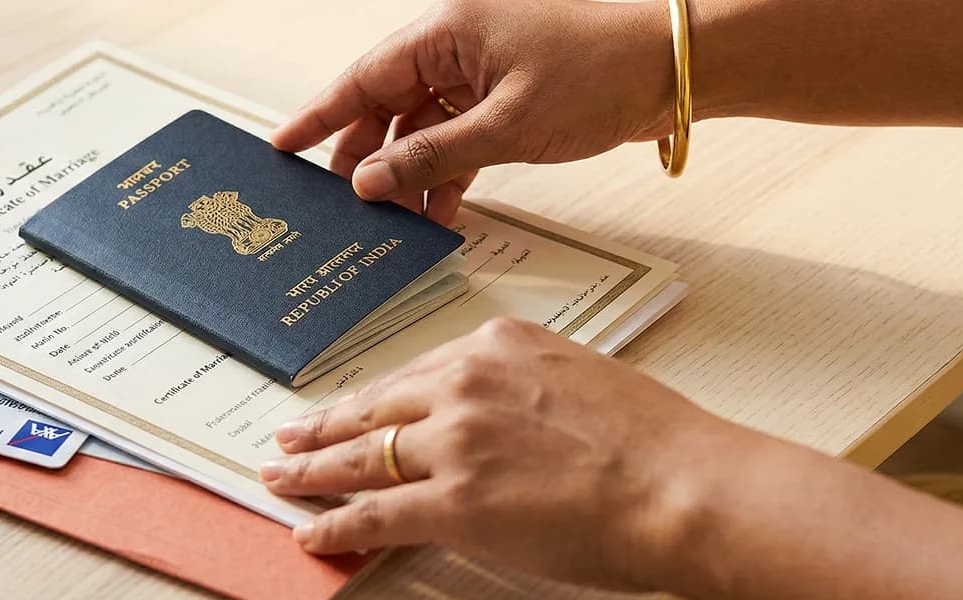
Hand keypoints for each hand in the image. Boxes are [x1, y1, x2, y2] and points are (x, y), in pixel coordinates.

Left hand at [260, 317, 736, 590]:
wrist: (684, 485)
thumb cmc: (655, 441)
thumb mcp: (579, 378)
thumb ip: (523, 389)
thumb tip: (497, 419)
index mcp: (498, 346)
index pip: (414, 374)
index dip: (374, 398)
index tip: (350, 406)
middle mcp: (465, 383)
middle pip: (374, 407)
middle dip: (323, 425)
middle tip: (286, 434)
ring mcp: (454, 442)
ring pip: (360, 456)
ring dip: (311, 470)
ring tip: (278, 477)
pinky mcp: (453, 501)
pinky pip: (374, 513)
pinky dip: (334, 524)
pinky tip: (310, 532)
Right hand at [272, 0, 673, 224]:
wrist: (677, 69)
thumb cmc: (603, 71)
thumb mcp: (507, 126)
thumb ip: (431, 156)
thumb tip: (370, 181)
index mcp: (448, 30)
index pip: (364, 76)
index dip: (321, 114)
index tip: (285, 145)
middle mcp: (460, 43)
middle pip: (388, 101)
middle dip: (366, 153)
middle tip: (342, 200)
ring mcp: (485, 69)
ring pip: (424, 123)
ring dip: (411, 170)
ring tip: (397, 217)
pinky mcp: (511, 93)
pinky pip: (460, 133)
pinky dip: (449, 169)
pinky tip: (442, 209)